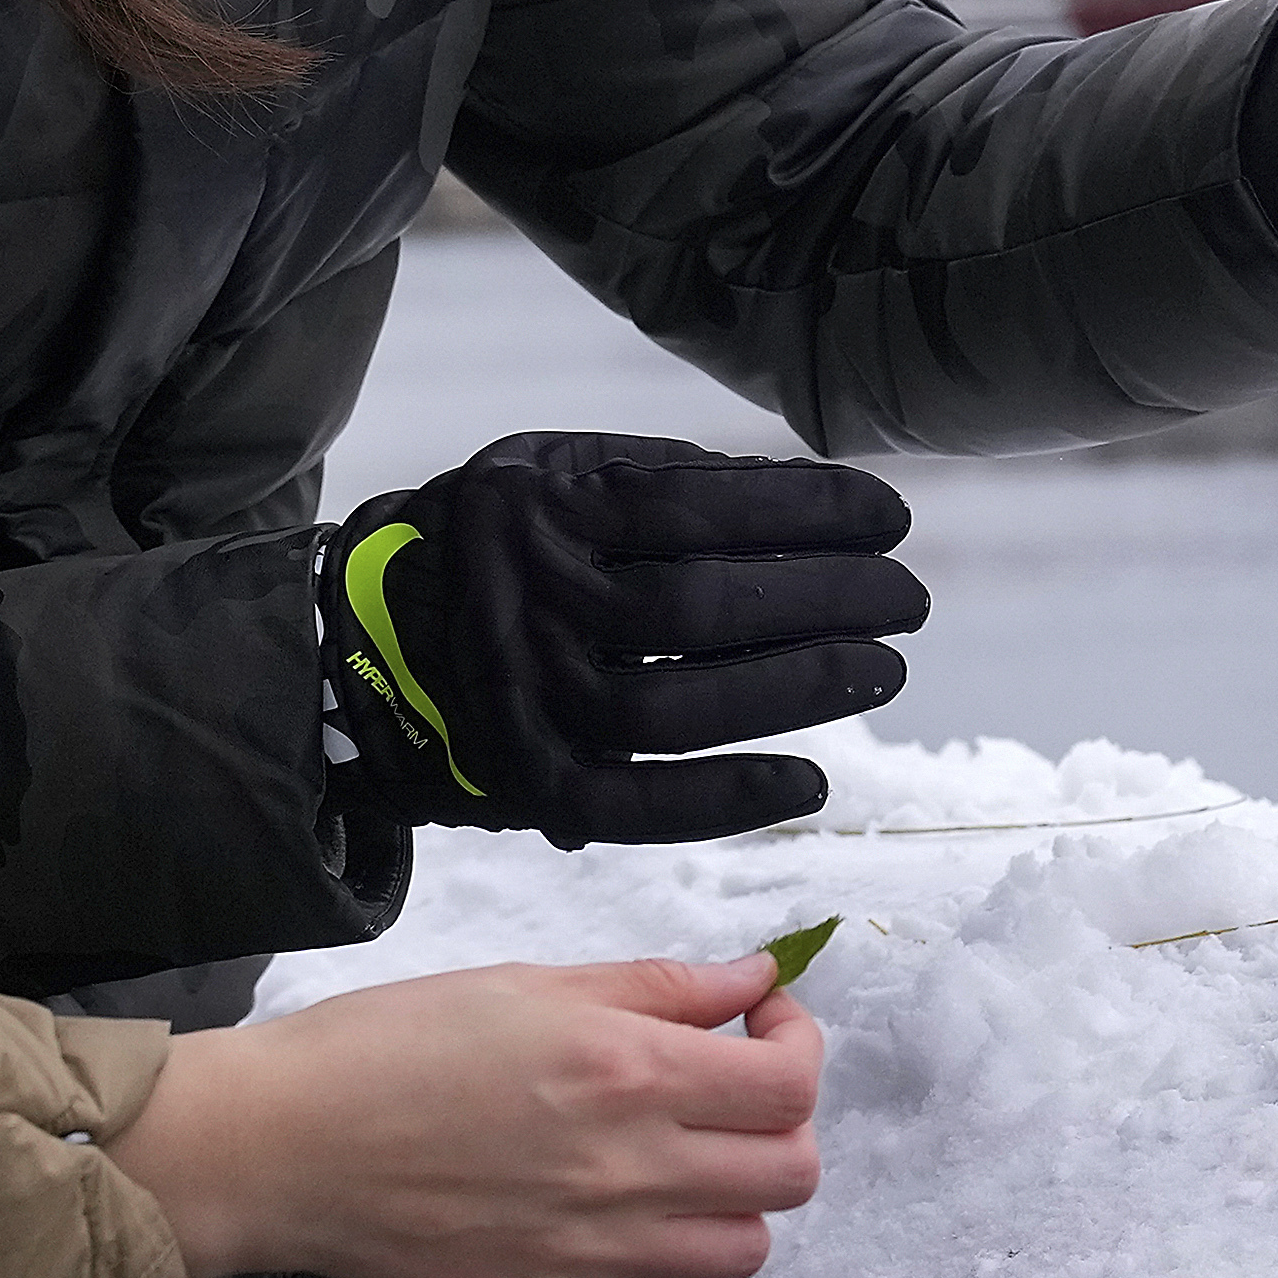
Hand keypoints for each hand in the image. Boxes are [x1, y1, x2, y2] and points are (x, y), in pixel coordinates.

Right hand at [110, 958, 820, 1277]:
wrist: (286, 1149)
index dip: (796, 1041)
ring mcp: (597, 1252)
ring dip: (735, 1196)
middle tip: (727, 1088)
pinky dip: (674, 1257)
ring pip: (747, 1248)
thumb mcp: (532, 984)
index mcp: (629, 1072)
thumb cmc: (394, 1045)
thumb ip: (659, 987)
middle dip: (780, 1120)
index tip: (758, 1019)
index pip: (790, 1082)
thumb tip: (752, 979)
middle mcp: (631, 1170)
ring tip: (679, 1155)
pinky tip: (627, 1213)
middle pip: (792, 1172)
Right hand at [322, 435, 922, 847]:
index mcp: (537, 509)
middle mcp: (523, 605)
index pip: (697, 508)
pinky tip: (811, 782)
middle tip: (907, 599)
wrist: (370, 642)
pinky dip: (727, 800)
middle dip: (822, 601)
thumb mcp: (554, 470)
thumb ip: (661, 476)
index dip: (806, 513)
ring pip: (672, 707)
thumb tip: (804, 497)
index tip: (890, 516)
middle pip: (695, 610)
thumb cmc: (502, 546)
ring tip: (882, 670)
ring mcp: (522, 702)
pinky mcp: (528, 785)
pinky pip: (634, 806)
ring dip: (795, 692)